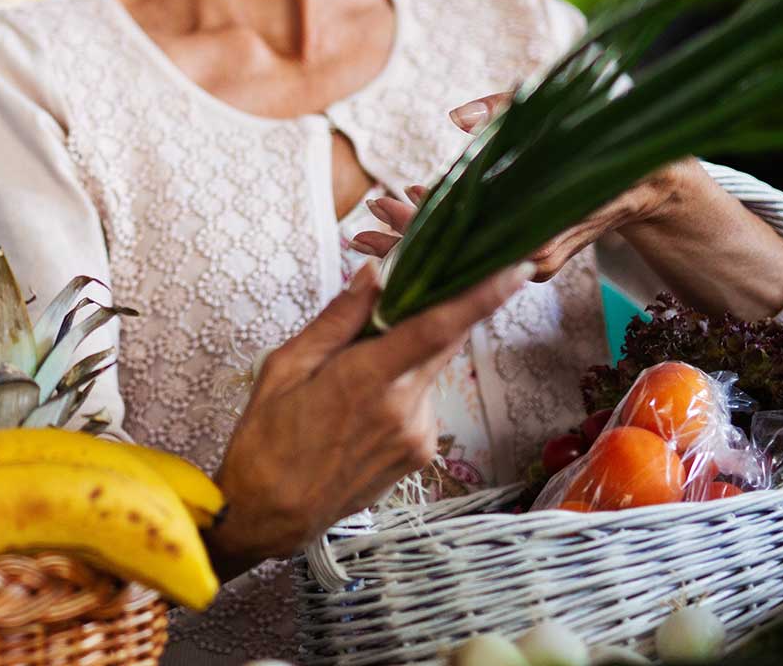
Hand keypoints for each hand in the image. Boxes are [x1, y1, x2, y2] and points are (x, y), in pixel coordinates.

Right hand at [208, 262, 527, 575]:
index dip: (481, 296)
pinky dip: (402, 386)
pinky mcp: (420, 453)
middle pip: (443, 342)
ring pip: (427, 371)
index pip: (436, 329)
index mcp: (366, 380)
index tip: (515, 269)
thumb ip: (338, 319)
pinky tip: (361, 405)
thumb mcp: (286, 367)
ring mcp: (418, 435)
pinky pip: (420, 400)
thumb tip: (373, 273)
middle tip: (414, 287)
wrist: (272, 514)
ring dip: (407, 354)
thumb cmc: (267, 438)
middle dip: (440, 309)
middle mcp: (404, 408)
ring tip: (354, 372)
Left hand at [358, 91, 687, 281]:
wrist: (654, 181)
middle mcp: (528, 253)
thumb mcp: (561, 112)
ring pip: (464, 254)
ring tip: (373, 227)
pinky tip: (420, 216)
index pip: (458, 233)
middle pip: (453, 253)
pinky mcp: (532, 252)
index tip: (379, 210)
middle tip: (361, 228)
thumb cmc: (609, 141)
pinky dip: (451, 234)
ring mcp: (530, 257)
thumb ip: (506, 109)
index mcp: (532, 228)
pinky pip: (482, 247)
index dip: (414, 224)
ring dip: (420, 240)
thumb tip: (457, 119)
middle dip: (404, 241)